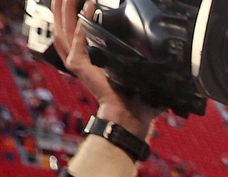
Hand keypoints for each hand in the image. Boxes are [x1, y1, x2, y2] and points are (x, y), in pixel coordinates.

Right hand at [54, 0, 161, 134]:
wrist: (130, 115)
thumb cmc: (136, 98)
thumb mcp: (138, 70)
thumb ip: (143, 56)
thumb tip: (165, 48)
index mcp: (88, 58)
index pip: (74, 29)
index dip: (73, 11)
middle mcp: (78, 57)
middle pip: (63, 23)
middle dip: (63, 4)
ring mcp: (77, 60)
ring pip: (64, 26)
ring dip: (65, 7)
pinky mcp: (79, 64)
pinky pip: (78, 37)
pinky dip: (82, 21)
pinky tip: (89, 5)